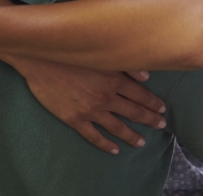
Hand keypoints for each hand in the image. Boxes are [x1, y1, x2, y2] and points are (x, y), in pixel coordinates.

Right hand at [7, 55, 167, 153]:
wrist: (40, 60)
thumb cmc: (71, 53)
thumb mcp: (101, 55)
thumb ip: (126, 66)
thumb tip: (147, 77)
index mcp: (115, 79)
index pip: (141, 95)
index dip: (153, 103)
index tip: (162, 109)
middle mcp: (106, 97)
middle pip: (134, 112)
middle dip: (150, 119)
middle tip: (161, 125)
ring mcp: (90, 110)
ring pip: (117, 127)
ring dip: (131, 135)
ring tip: (141, 142)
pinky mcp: (74, 119)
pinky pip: (93, 136)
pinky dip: (105, 144)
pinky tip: (115, 150)